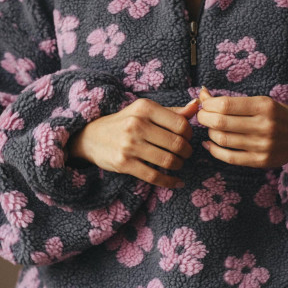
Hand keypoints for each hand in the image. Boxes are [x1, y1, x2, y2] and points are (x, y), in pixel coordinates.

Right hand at [66, 97, 200, 188]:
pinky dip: (169, 182)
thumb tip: (196, 105)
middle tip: (185, 154)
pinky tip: (176, 182)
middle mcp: (136, 124)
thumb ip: (171, 111)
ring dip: (178, 165)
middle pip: (176, 143)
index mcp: (144, 108)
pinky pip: (154, 176)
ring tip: (178, 164)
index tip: (187, 139)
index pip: (181, 124)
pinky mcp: (124, 163)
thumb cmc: (124, 122)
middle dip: (186, 152)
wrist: (91, 137)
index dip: (190, 134)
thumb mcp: (144, 111)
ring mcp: (129, 145)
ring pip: (167, 160)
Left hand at [196, 86, 287, 167]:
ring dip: (210, 132)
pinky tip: (210, 143)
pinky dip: (214, 150)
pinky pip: (230, 157)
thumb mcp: (261, 101)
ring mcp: (262, 145)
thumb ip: (233, 100)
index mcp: (264, 106)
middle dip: (204, 117)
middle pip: (221, 122)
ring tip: (210, 127)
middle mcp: (264, 126)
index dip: (208, 104)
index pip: (226, 104)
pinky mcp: (260, 161)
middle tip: (201, 115)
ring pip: (223, 139)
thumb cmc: (278, 115)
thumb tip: (203, 94)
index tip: (203, 103)